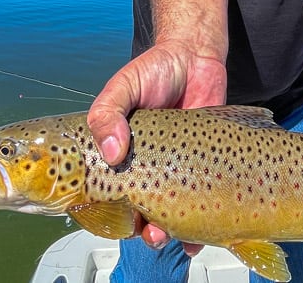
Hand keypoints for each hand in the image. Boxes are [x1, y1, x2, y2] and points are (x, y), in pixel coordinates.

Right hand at [86, 39, 226, 249]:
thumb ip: (109, 112)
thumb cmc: (154, 70)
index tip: (108, 218)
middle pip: (133, 211)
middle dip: (135, 228)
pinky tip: (193, 242)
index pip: (101, 190)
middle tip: (142, 229)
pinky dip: (194, 232)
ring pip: (163, 216)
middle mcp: (142, 167)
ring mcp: (172, 171)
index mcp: (116, 152)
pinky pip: (197, 207)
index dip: (101, 210)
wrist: (198, 59)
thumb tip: (110, 152)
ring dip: (162, 235)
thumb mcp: (124, 85)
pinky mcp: (202, 170)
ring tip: (163, 236)